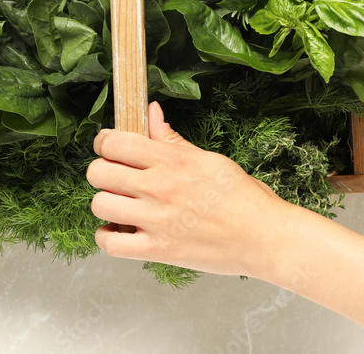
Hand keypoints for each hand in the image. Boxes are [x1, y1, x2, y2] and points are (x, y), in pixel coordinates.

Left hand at [86, 101, 290, 278]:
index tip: (107, 146)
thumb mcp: (209, 159)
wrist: (265, 238)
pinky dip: (107, 236)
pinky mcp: (158, 250)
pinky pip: (110, 243)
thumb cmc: (243, 197)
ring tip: (120, 203)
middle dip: (101, 171)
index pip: (114, 143)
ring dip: (105, 203)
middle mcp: (159, 188)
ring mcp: (157, 221)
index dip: (104, 142)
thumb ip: (173, 140)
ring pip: (99, 205)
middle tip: (114, 176)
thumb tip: (151, 112)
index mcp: (172, 161)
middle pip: (98, 172)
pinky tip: (120, 229)